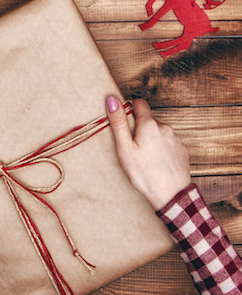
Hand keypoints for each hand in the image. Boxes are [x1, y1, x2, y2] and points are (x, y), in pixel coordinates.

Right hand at [106, 96, 190, 210]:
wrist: (171, 195)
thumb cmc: (144, 173)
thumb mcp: (125, 148)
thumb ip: (118, 122)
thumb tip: (112, 99)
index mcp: (149, 124)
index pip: (139, 103)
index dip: (130, 109)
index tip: (125, 123)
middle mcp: (165, 127)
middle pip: (149, 120)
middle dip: (140, 129)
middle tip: (133, 148)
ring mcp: (175, 139)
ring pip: (159, 132)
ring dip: (152, 139)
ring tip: (146, 158)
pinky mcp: (182, 150)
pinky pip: (168, 143)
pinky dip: (162, 149)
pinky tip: (157, 163)